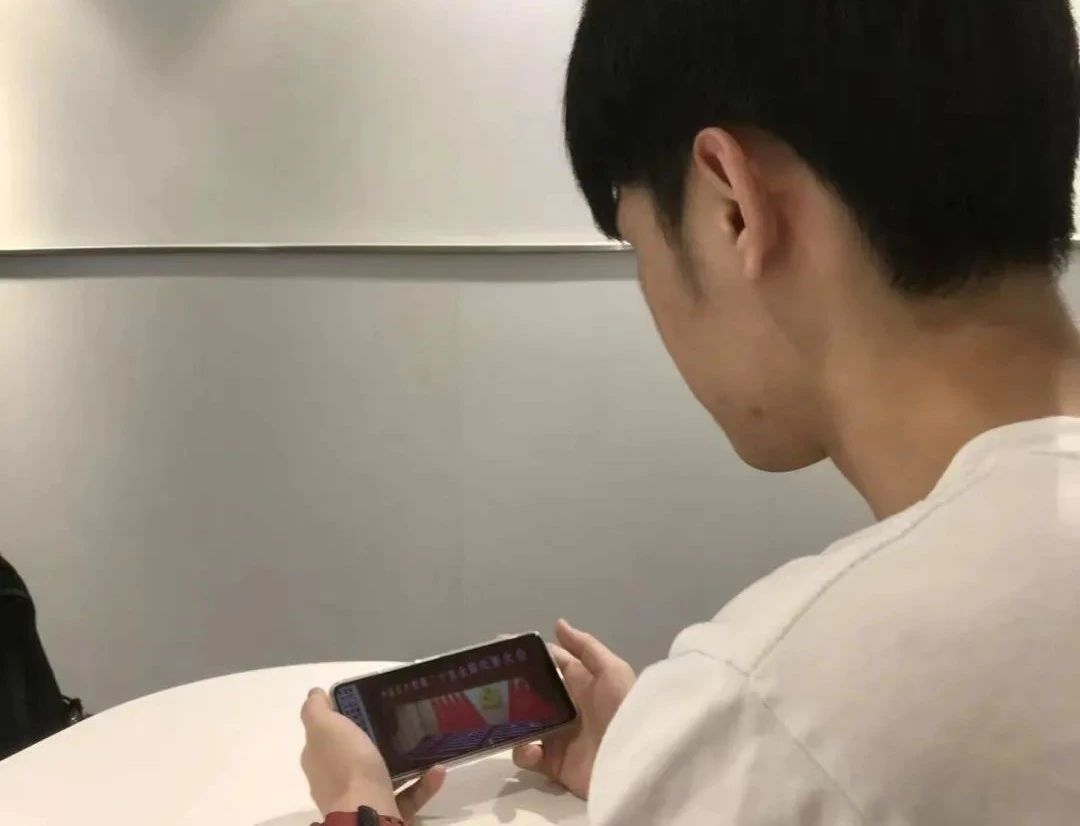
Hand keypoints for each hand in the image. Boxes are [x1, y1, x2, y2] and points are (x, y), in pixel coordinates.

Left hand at [300, 688, 445, 821]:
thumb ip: (315, 709)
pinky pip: (408, 794)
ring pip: (383, 774)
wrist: (368, 814)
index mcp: (320, 760)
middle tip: (398, 721)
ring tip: (423, 743)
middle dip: (373, 740)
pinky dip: (424, 782)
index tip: (365, 703)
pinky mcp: (386, 812)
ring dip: (404, 760)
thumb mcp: (324, 727)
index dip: (340, 719)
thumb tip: (315, 693)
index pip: (326, 736)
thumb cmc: (347, 766)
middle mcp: (336, 782)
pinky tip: (438, 770)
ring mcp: (361, 799)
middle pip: (354, 755)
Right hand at [513, 619, 635, 799]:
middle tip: (489, 685)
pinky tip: (534, 751)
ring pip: (523, 724)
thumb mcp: (612, 672)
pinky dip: (524, 752)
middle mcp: (566, 708)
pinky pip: (528, 756)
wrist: (633, 762)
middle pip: (531, 693)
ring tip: (507, 720)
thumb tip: (558, 623)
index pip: (550, 664)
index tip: (499, 648)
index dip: (528, 655)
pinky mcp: (554, 764)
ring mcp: (558, 736)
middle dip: (510, 688)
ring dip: (511, 722)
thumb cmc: (623, 710)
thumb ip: (585, 647)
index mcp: (580, 684)